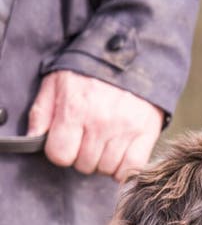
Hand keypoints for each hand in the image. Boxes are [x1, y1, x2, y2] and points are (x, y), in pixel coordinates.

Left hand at [28, 70, 163, 181]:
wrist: (134, 55)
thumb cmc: (90, 69)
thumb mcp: (57, 81)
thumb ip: (41, 111)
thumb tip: (33, 138)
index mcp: (74, 108)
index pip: (60, 155)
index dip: (61, 151)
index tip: (68, 141)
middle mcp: (100, 122)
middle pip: (84, 164)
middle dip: (83, 155)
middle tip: (89, 138)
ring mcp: (125, 129)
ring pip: (106, 169)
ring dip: (104, 161)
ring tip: (106, 143)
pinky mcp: (146, 133)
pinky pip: (132, 168)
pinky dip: (125, 168)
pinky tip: (121, 154)